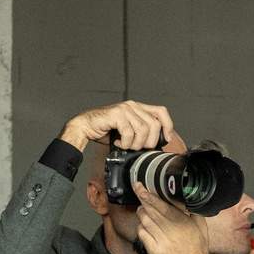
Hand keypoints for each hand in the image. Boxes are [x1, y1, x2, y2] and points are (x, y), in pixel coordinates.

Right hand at [59, 100, 174, 153]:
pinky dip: (124, 143)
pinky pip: (129, 133)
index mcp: (138, 108)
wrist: (86, 127)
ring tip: (125, 145)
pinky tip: (117, 143)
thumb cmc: (106, 130)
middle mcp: (133, 105)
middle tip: (136, 147)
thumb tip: (157, 143)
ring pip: (143, 130)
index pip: (161, 112)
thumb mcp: (129, 131)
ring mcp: (125, 109)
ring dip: (135, 144)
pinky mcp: (117, 114)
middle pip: (154, 125)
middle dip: (148, 142)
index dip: (168, 126)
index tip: (167, 139)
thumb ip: (141, 132)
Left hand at [133, 191, 216, 253]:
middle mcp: (171, 232)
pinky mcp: (153, 251)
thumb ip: (195, 214)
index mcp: (183, 224)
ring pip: (145, 221)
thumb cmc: (197, 252)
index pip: (164, 208)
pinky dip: (141, 227)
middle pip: (152, 212)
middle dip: (143, 200)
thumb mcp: (202, 230)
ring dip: (142, 212)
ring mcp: (161, 242)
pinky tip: (144, 225)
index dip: (152, 198)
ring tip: (143, 208)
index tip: (143, 190)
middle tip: (139, 191)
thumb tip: (188, 202)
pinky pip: (142, 234)